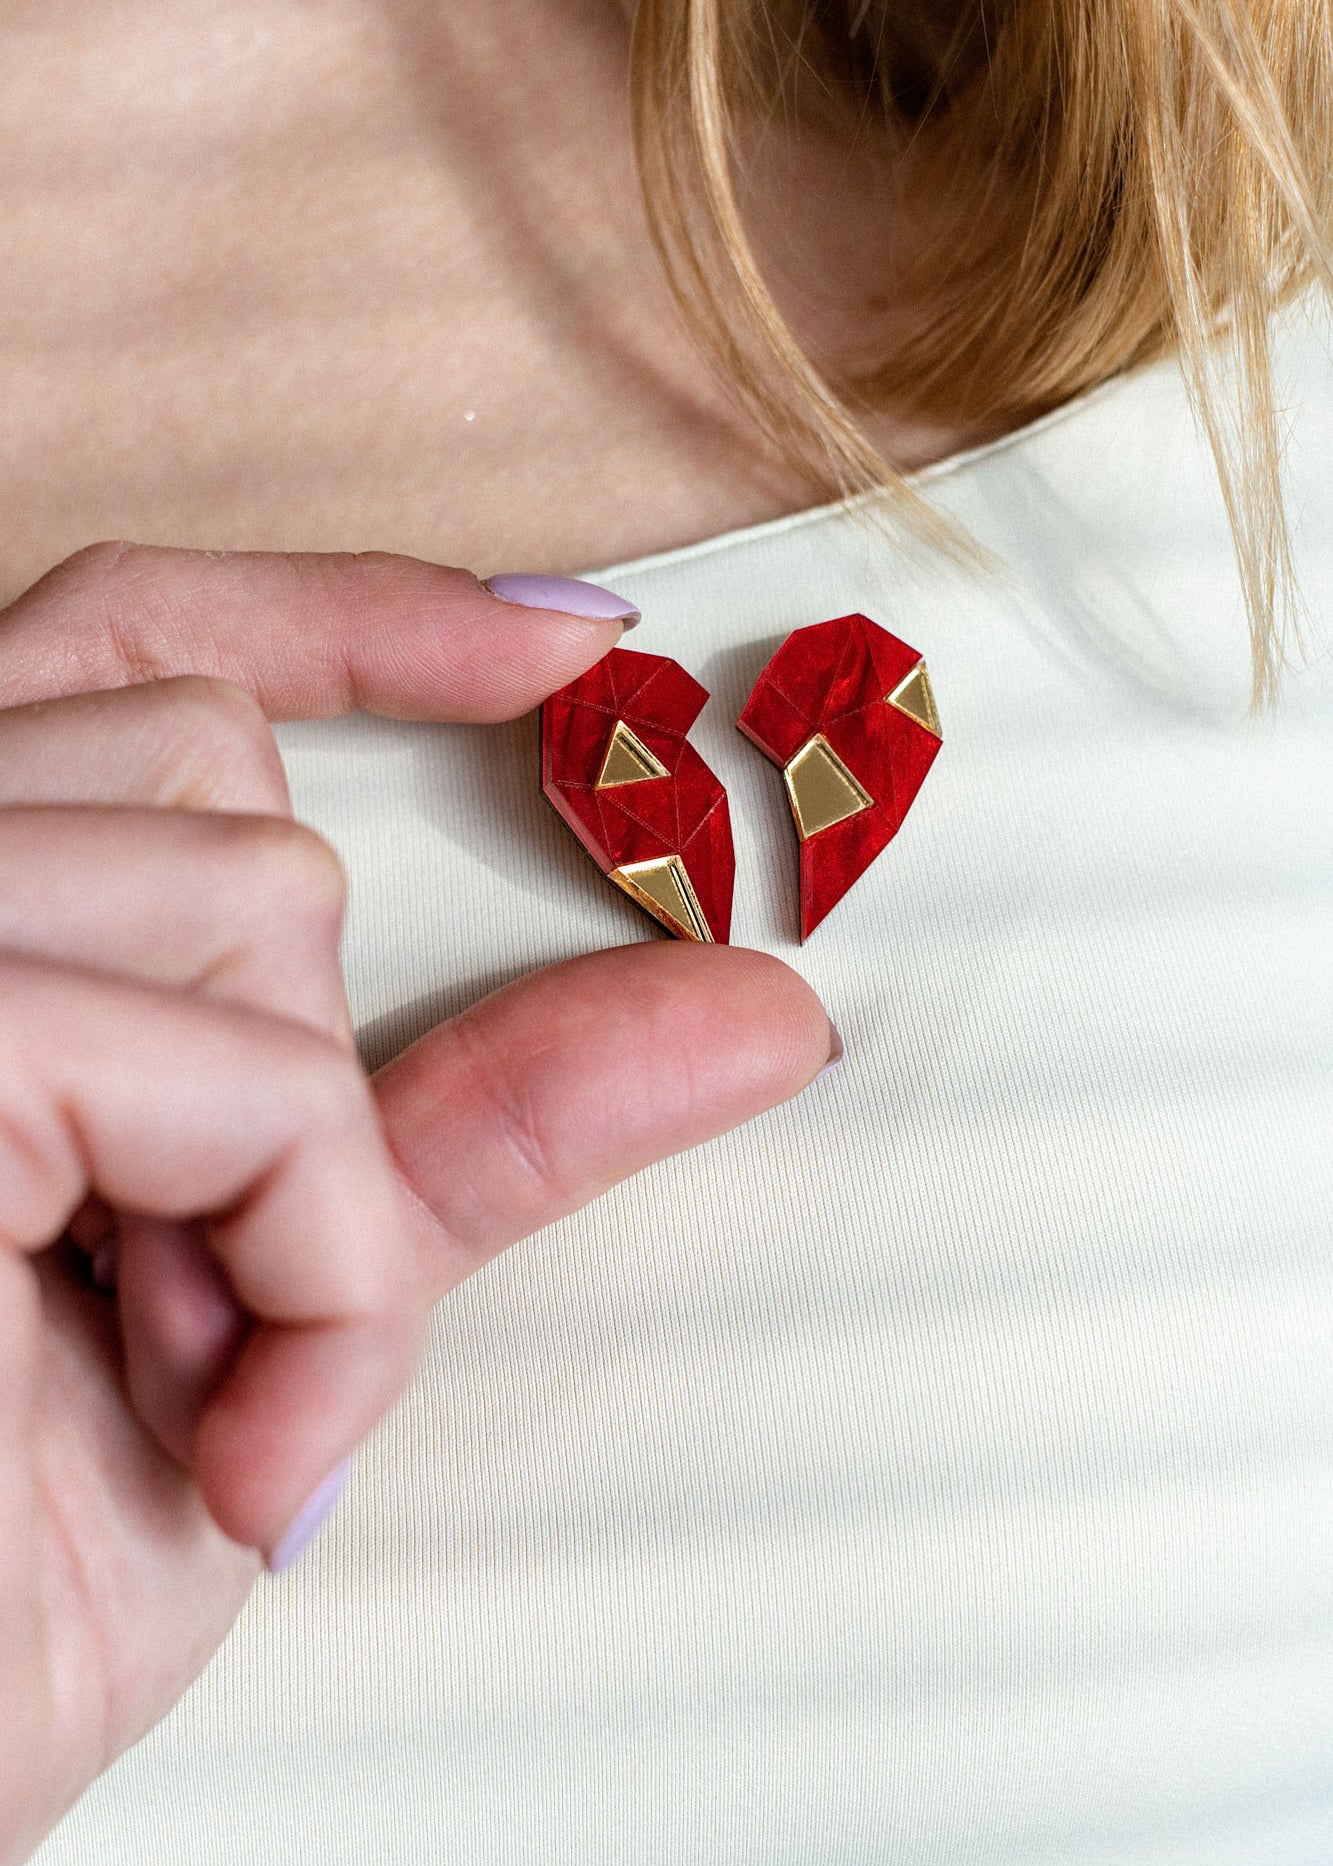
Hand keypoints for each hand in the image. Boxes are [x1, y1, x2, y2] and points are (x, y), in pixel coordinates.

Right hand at [0, 545, 833, 1860]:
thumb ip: (477, 1122)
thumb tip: (748, 1009)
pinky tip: (221, 1417)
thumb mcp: (277, 1297)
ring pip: (263, 901)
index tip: (570, 647)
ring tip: (192, 1371)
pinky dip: (307, 1267)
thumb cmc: (7, 1558)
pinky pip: (249, 1074)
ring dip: (307, 1180)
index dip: (350, 616)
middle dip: (302, 1039)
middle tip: (217, 1286)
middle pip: (218, 773)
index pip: (133, 639)